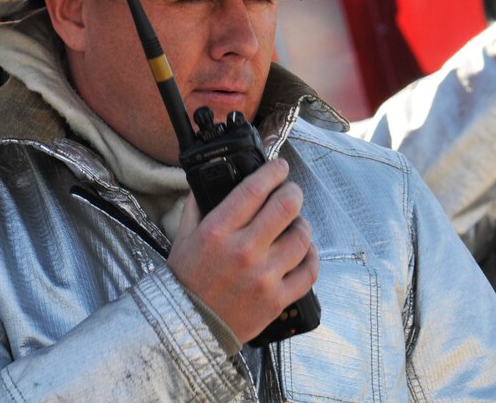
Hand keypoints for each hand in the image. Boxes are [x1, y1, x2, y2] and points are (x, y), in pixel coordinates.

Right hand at [168, 157, 318, 342]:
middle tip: (290, 192)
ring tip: (294, 224)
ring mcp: (263, 277)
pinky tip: (303, 250)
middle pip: (287, 206)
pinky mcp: (277, 299)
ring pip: (302, 236)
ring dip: (301, 224)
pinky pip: (309, 270)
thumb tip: (215, 177)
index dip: (274, 171)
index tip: (280, 167)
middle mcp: (243, 251)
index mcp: (218, 231)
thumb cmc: (186, 280)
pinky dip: (311, 256)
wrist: (186, 328)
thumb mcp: (184, 235)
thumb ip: (199, 203)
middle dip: (293, 191)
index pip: (255, 189)